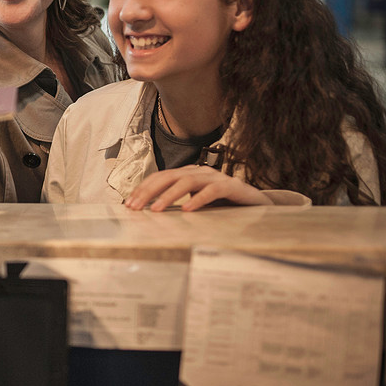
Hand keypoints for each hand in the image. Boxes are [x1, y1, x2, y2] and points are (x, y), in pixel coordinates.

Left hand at [126, 166, 273, 211]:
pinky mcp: (232, 186)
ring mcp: (216, 177)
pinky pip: (213, 190)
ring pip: (188, 181)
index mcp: (189, 174)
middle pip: (169, 176)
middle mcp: (200, 172)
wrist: (257, 203)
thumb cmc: (223, 204)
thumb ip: (177, 203)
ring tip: (157, 209)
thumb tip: (148, 212)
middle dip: (149, 191)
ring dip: (169, 195)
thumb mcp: (195, 203)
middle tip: (136, 207)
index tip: (129, 203)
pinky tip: (187, 208)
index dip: (143, 188)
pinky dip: (199, 199)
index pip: (160, 177)